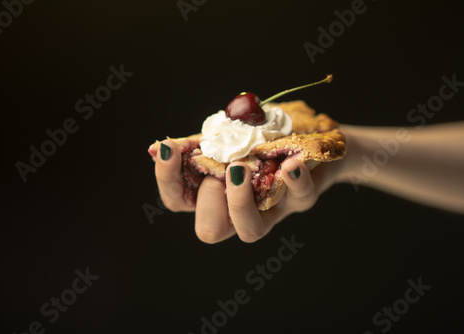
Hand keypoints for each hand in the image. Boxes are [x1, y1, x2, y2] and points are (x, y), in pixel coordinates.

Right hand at [154, 138, 346, 243]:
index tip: (168, 150)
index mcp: (213, 189)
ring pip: (250, 232)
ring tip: (242, 168)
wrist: (313, 135)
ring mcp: (270, 208)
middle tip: (224, 169)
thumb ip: (210, 138)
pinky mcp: (301, 198)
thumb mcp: (233, 132)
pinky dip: (294, 180)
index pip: (178, 200)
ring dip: (239, 201)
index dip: (167, 181)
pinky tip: (291, 162)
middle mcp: (238, 207)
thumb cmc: (264, 134)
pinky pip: (299, 198)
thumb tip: (172, 144)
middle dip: (208, 200)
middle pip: (209, 230)